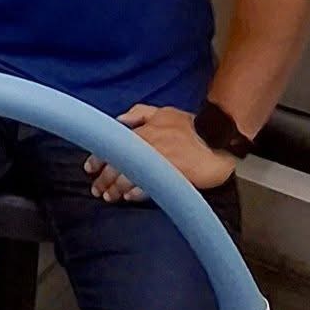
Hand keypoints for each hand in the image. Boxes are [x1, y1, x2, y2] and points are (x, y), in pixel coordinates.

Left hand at [85, 104, 236, 201]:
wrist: (219, 138)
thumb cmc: (192, 126)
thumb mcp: (164, 112)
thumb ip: (139, 113)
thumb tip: (119, 120)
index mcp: (143, 132)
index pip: (112, 145)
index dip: (98, 158)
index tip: (90, 168)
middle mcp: (147, 147)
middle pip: (117, 165)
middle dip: (103, 179)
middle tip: (97, 189)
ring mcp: (159, 162)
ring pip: (129, 178)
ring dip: (116, 189)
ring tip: (111, 197)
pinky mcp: (172, 176)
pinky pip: (149, 187)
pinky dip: (137, 193)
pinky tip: (130, 198)